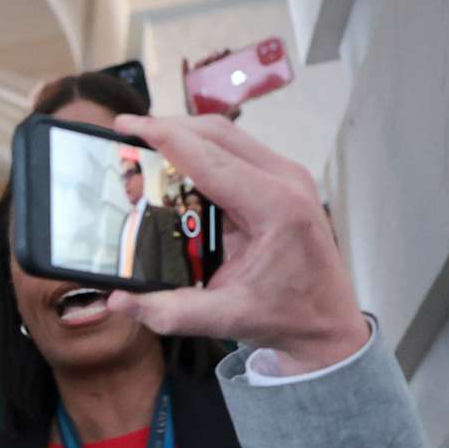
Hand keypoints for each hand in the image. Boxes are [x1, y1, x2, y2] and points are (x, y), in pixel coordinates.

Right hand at [100, 113, 369, 374]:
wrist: (329, 321)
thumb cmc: (286, 316)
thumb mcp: (226, 319)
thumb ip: (170, 311)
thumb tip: (119, 300)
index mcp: (275, 207)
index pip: (210, 158)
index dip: (165, 137)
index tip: (129, 127)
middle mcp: (285, 180)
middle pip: (218, 134)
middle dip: (170, 128)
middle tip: (128, 132)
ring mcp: (288, 176)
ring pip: (228, 136)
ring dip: (186, 136)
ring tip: (147, 145)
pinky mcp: (283, 180)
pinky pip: (237, 152)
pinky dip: (203, 151)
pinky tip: (178, 166)